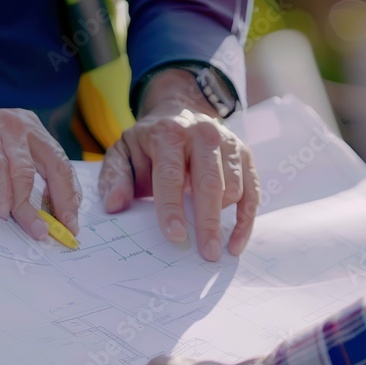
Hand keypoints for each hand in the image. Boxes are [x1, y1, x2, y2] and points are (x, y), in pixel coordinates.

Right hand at [0, 105, 79, 238]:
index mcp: (33, 128)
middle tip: (42, 230)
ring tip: (7, 217)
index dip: (68, 197)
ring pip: (11, 170)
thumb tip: (51, 213)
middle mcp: (17, 124)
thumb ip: (31, 172)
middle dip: (42, 205)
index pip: (61, 165)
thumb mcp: (9, 148)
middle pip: (41, 168)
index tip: (70, 224)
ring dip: (10, 200)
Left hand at [98, 68, 260, 260]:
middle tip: (207, 253)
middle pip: (210, 183)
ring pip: (233, 187)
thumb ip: (115, 177)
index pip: (171, 175)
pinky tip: (235, 242)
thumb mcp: (123, 152)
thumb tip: (114, 205)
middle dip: (209, 221)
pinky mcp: (244, 154)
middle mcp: (202, 135)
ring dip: (223, 219)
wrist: (180, 111)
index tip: (176, 236)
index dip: (172, 207)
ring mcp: (228, 143)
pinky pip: (251, 191)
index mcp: (169, 135)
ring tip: (210, 244)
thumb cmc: (149, 142)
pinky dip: (246, 219)